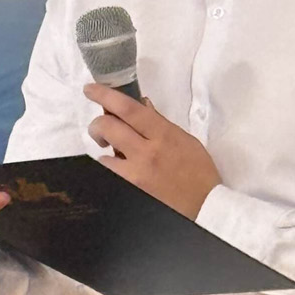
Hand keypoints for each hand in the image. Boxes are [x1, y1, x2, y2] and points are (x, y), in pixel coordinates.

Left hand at [84, 85, 221, 218]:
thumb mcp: (185, 140)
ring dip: (104, 149)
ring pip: (103, 155)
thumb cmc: (198, 171)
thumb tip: (141, 105)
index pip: (129, 109)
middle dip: (97, 124)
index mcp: (163, 134)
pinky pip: (110, 173)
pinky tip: (119, 166)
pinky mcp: (130, 190)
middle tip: (101, 128)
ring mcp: (136, 174)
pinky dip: (110, 166)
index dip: (105, 95)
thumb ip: (160, 123)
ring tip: (115, 152)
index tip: (90, 90)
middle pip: (108, 127)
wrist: (205, 205)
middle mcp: (146, 152)